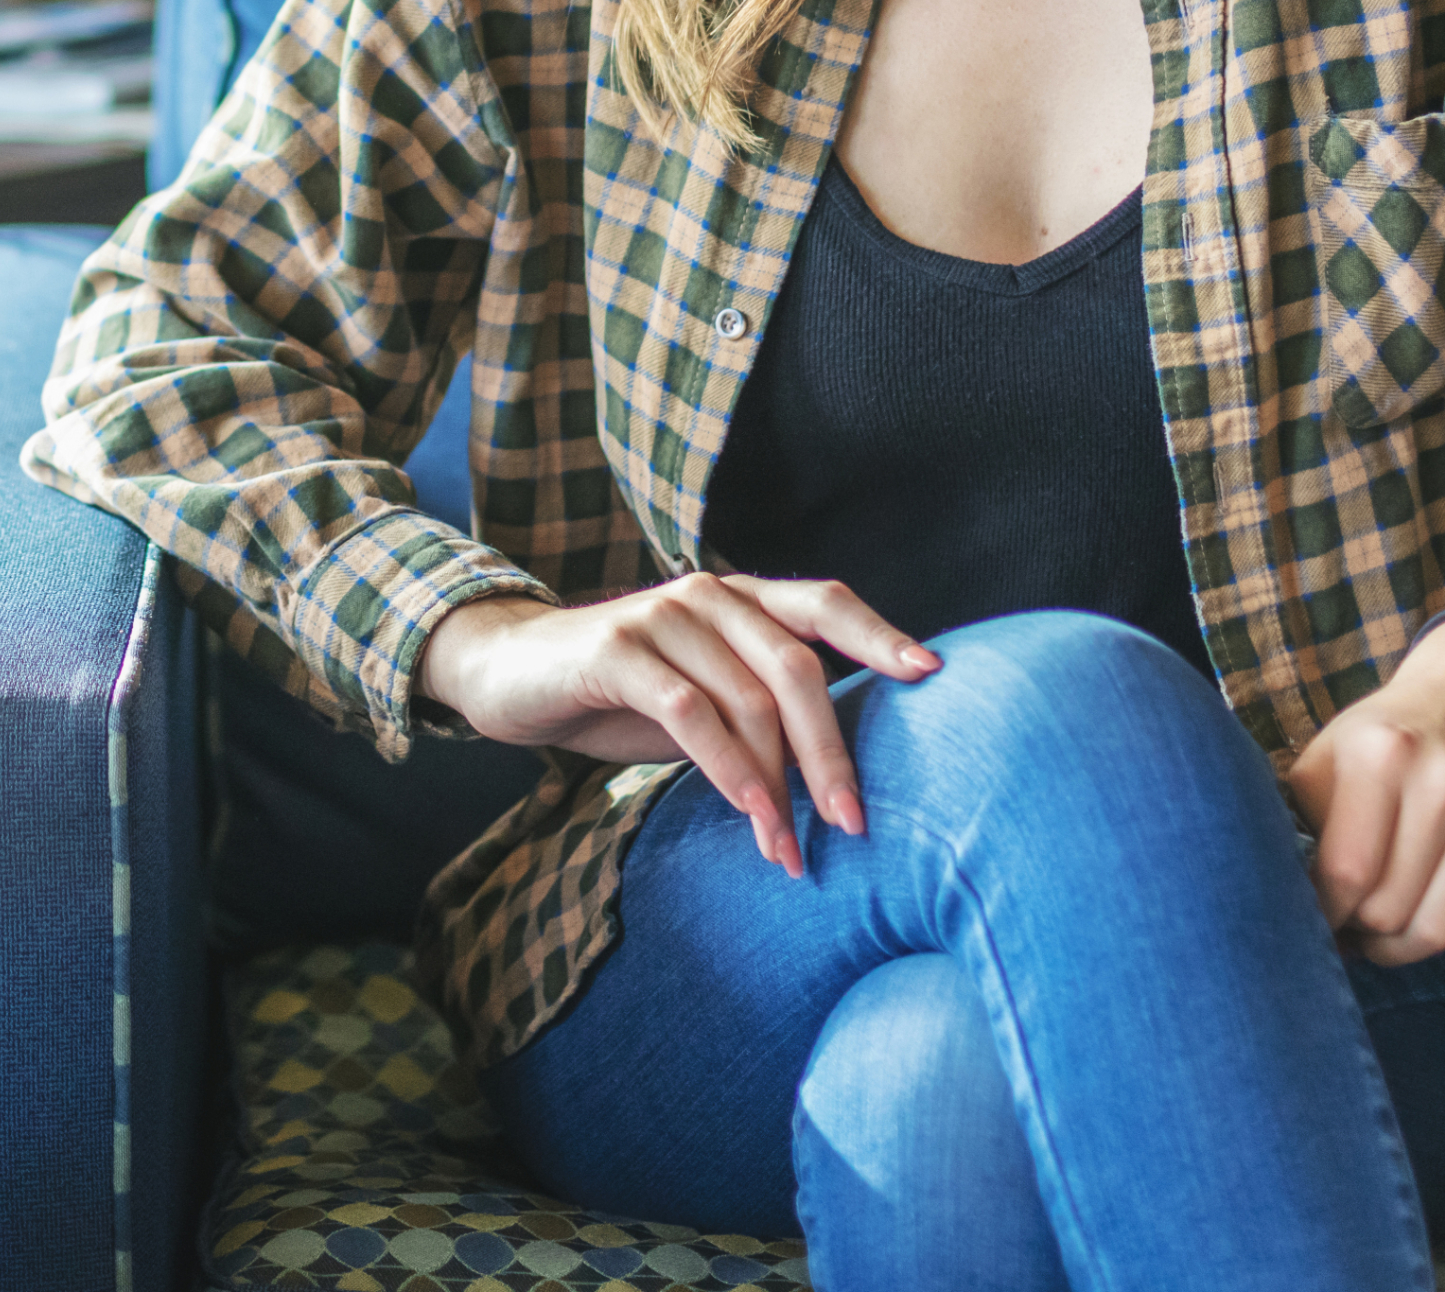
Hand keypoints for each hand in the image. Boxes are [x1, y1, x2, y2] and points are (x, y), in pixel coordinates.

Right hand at [416, 576, 939, 876]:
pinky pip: (690, 712)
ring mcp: (661, 616)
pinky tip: (748, 811)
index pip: (825, 602)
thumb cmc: (621, 693)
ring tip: (788, 850)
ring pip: (747, 699)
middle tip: (855, 824)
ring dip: (777, 785)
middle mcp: (709, 593)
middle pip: (797, 669)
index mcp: (740, 599)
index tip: (933, 676)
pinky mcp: (616, 650)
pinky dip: (728, 767)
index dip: (881, 635)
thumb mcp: (702, 695)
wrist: (511, 673)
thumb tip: (839, 773)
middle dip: (832, 753)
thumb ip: (759, 708)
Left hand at [1286, 615, 1444, 1034]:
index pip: (1346, 874)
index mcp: (1385, 754)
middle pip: (1392, 908)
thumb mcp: (1326, 752)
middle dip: (1356, 932)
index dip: (1318, 912)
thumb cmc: (1383, 736)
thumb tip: (1258, 895)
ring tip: (1374, 942)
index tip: (1301, 917)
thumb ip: (1295, 816)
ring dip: (1403, 952)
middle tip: (1336, 929)